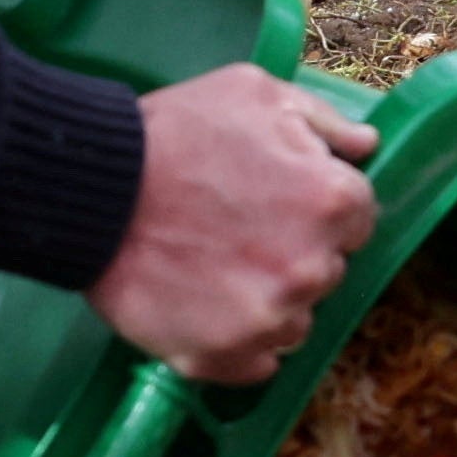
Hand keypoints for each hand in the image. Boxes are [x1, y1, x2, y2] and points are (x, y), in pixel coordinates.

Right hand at [92, 65, 371, 380]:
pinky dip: (238, 344)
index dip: (316, 207)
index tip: (276, 200)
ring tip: (214, 268)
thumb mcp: (256, 93)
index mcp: (332, 202)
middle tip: (235, 229)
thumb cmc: (174, 132)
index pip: (356, 220)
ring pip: (294, 320)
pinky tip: (205, 309)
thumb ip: (324, 120)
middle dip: (293, 252)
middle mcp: (312, 270)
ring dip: (268, 301)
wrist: (90, 187)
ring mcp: (267, 320)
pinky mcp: (222, 357)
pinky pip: (256, 364)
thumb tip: (367, 147)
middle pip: (326, 271)